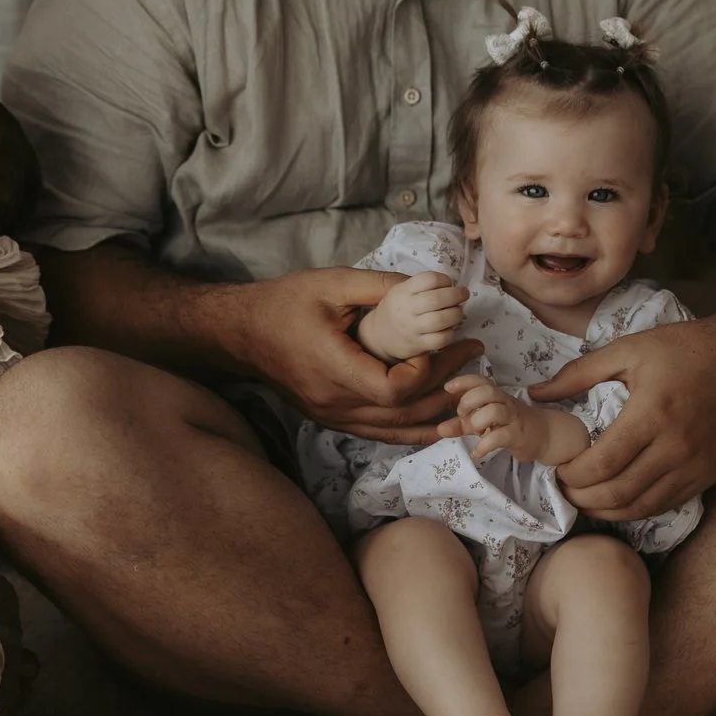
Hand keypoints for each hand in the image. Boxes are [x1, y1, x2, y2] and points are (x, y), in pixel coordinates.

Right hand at [228, 268, 482, 444]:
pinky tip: (436, 422)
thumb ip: (382, 285)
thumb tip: (431, 285)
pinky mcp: (331, 418)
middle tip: (474, 354)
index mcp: (333, 367)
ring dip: (434, 414)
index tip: (443, 341)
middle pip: (402, 411)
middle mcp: (333, 402)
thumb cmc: (283, 303)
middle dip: (445, 386)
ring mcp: (332, 415)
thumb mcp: (333, 283)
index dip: (426, 371)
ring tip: (468, 393)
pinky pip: (378, 432)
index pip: (394, 387)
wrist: (241, 331)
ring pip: (393, 428)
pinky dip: (410, 429)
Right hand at [355, 271, 469, 362]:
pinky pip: (440, 339)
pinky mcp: (418, 345)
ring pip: (440, 320)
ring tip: (458, 311)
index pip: (429, 279)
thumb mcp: (402, 290)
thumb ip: (423, 286)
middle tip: (464, 294)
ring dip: (456, 314)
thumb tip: (452, 286)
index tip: (448, 283)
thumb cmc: (398, 308)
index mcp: (403, 291)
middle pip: (436, 299)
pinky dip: (450, 333)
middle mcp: (406, 309)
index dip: (444, 279)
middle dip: (456, 295)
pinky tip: (449, 328)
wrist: (379, 335)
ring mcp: (411, 328)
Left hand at [438, 374, 589, 466]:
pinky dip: (484, 445)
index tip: (447, 388)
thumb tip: (439, 429)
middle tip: (462, 415)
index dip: (463, 381)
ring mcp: (513, 418)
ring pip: (494, 411)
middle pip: (487, 391)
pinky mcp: (519, 436)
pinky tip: (477, 452)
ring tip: (474, 433)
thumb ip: (462, 424)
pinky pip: (499, 437)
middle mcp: (505, 403)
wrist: (545, 435)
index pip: (480, 380)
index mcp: (496, 395)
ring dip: (477, 421)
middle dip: (468, 401)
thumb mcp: (485, 422)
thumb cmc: (510, 424)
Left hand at [524, 306, 715, 520]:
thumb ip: (578, 373)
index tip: (557, 470)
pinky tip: (617, 499)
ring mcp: (696, 465)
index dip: (573, 476)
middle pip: (619, 492)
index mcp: (652, 412)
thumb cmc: (682, 349)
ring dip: (606, 510)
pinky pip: (665, 503)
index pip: (603, 464)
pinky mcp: (708, 475)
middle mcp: (676, 446)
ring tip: (584, 499)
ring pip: (642, 506)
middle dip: (583, 498)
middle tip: (563, 491)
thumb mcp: (627, 349)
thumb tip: (535, 394)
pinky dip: (636, 508)